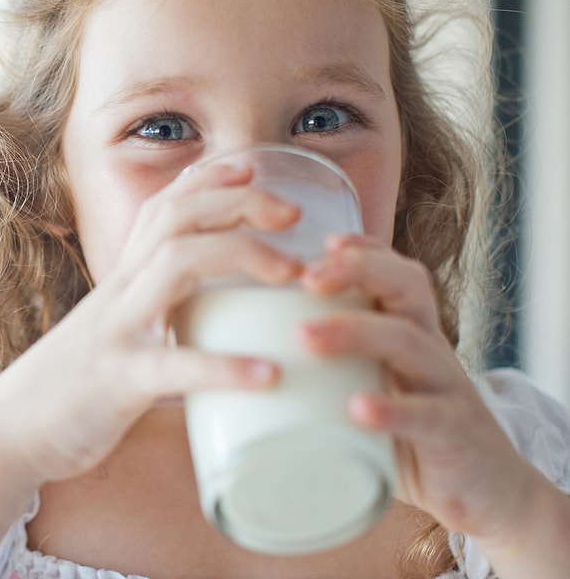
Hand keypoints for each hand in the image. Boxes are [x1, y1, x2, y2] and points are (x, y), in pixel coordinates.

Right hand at [0, 161, 300, 485]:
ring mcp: (116, 332)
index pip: (163, 208)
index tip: (253, 166)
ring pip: (175, 264)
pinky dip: (224, 366)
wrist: (12, 431)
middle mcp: (119, 293)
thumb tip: (220, 330)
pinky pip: (173, 365)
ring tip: (292, 274)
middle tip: (293, 214)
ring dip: (240, 255)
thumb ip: (160, 321)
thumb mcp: (117, 335)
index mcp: (123, 282)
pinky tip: (268, 375)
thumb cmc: (74, 387)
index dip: (208, 179)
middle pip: (175, 218)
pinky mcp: (117, 381)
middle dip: (236, 202)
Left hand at [297, 234, 546, 539]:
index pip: (394, 274)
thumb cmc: (412, 435)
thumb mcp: (374, 389)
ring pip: (408, 342)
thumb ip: (328, 372)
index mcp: (409, 333)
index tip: (321, 242)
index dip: (363, 250)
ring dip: (354, 332)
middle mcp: (430, 349)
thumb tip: (245, 366)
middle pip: (405, 287)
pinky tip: (357, 407)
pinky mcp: (453, 434)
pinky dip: (392, 409)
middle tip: (305, 278)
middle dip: (357, 270)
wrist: (491, 493)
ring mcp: (445, 388)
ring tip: (305, 336)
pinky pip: (426, 415)